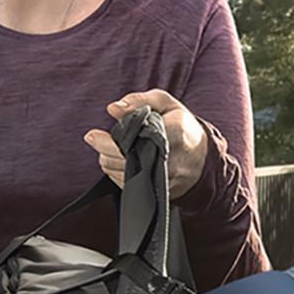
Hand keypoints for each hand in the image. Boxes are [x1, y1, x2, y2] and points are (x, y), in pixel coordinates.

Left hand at [86, 88, 207, 199]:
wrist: (201, 159)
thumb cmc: (182, 126)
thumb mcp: (167, 104)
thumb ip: (140, 101)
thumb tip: (113, 109)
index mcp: (174, 133)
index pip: (134, 139)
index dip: (110, 139)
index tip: (93, 134)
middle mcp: (169, 159)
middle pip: (124, 159)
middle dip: (103, 149)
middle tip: (93, 137)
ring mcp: (163, 179)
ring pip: (122, 174)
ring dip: (109, 160)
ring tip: (109, 148)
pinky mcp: (158, 192)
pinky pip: (127, 185)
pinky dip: (118, 172)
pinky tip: (120, 160)